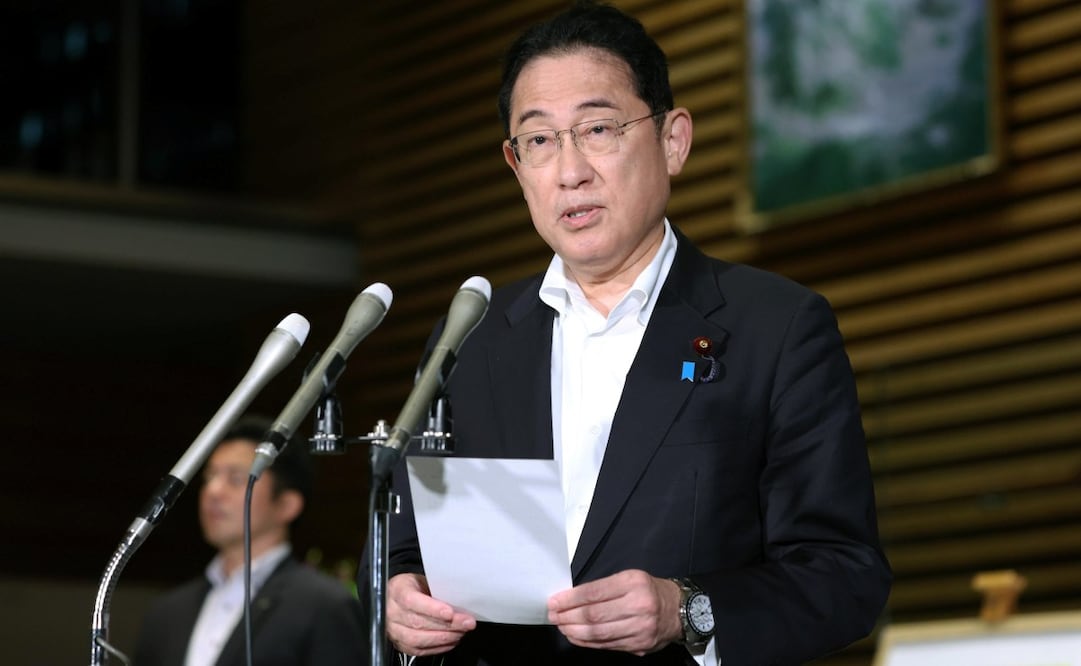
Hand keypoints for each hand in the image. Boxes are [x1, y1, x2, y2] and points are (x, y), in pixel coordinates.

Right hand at [386, 573, 475, 656]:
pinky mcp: (400, 644)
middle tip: (466, 622)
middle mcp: (392, 612)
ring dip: (444, 638)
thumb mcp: (423, 580)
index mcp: (397, 591)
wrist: (396, 597)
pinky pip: (419, 650)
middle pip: (418, 622)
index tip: (450, 612)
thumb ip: (436, 589)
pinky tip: (451, 640)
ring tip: (461, 632)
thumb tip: (459, 600)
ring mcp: (394, 630)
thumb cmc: (412, 587)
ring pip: (418, 639)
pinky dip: (438, 647)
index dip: (432, 608)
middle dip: (446, 625)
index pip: (412, 601)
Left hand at [547, 569, 682, 654]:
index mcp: (634, 583)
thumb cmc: (650, 591)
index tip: (555, 601)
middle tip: (553, 615)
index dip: (570, 599)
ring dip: (574, 631)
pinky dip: (587, 642)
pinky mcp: (639, 645)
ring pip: (598, 634)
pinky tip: (576, 637)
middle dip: (567, 616)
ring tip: (562, 626)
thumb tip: (571, 599)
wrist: (680, 610)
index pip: (594, 593)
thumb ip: (603, 588)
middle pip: (594, 615)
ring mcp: (640, 629)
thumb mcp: (630, 578)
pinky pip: (606, 645)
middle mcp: (639, 606)